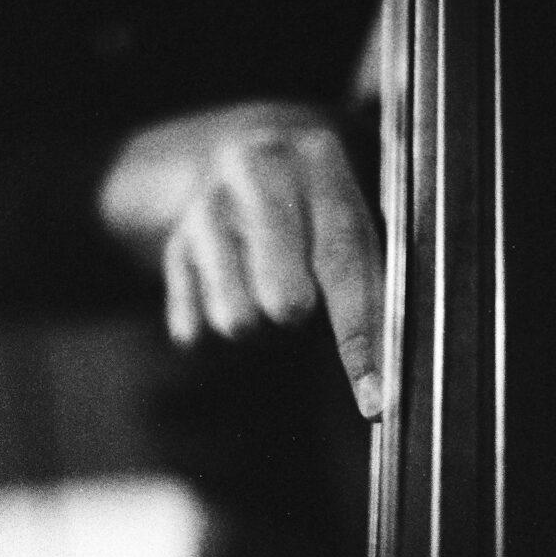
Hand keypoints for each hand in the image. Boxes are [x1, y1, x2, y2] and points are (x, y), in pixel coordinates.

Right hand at [98, 101, 383, 418]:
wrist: (246, 157)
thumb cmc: (321, 210)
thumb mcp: (355, 222)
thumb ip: (372, 284)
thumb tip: (380, 385)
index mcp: (318, 160)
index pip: (342, 258)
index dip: (359, 335)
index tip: (373, 399)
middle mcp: (257, 172)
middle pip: (283, 296)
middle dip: (296, 318)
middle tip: (298, 307)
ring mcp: (208, 207)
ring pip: (236, 319)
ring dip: (258, 329)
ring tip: (265, 294)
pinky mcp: (175, 245)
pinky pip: (194, 329)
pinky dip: (215, 329)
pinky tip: (227, 292)